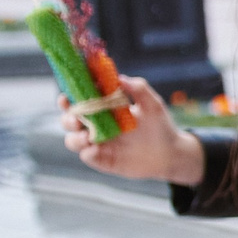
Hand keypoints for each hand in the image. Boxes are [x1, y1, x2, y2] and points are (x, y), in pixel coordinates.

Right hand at [62, 76, 205, 185]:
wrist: (171, 153)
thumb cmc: (160, 125)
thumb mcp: (152, 104)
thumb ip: (139, 89)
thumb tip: (120, 78)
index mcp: (103, 109)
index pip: (78, 101)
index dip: (68, 99)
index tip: (66, 97)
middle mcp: (96, 126)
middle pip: (69, 121)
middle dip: (68, 119)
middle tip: (77, 119)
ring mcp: (99, 144)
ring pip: (73, 141)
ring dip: (75, 138)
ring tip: (88, 137)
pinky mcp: (104, 160)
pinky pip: (88, 156)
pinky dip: (88, 153)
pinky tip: (95, 149)